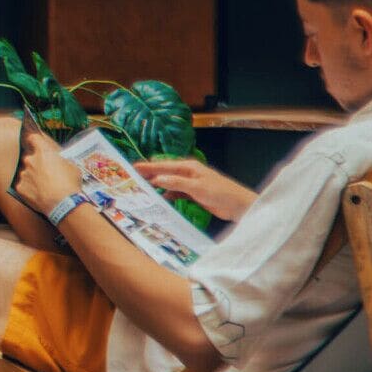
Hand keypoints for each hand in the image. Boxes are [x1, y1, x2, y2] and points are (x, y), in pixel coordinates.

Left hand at [6, 122, 82, 214]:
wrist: (63, 204)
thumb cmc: (70, 184)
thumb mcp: (72, 167)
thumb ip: (61, 161)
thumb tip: (59, 161)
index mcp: (43, 151)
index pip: (33, 137)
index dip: (34, 140)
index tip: (35, 142)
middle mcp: (30, 160)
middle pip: (29, 158)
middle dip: (35, 164)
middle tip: (45, 173)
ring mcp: (24, 174)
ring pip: (26, 173)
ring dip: (32, 177)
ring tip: (44, 187)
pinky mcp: (20, 187)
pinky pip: (23, 186)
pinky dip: (29, 190)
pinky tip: (39, 195)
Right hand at [137, 158, 256, 220]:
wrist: (238, 206)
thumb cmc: (221, 192)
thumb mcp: (197, 187)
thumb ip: (177, 183)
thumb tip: (157, 179)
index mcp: (189, 167)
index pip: (165, 165)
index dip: (149, 167)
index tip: (134, 167)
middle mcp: (188, 173)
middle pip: (165, 173)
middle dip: (150, 174)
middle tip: (134, 178)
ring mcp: (191, 184)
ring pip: (170, 183)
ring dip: (158, 186)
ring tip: (143, 189)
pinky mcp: (194, 194)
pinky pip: (177, 193)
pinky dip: (169, 195)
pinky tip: (161, 199)